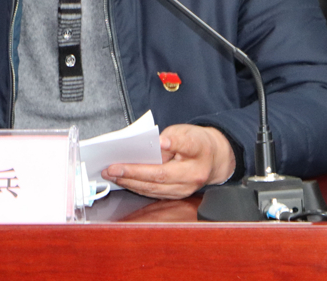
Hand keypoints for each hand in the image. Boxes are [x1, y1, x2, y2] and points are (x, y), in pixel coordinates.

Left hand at [100, 124, 235, 199]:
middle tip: (113, 168)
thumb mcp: (185, 131)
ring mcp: (187, 188)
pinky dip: (137, 187)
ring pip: (155, 188)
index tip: (162, 141)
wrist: (213, 159)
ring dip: (131, 182)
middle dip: (134, 172)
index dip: (173, 143)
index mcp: (199, 150)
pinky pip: (155, 193)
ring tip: (112, 175)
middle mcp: (194, 173)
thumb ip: (169, 138)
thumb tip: (149, 149)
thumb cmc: (196, 142)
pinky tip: (124, 181)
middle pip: (162, 174)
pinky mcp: (179, 196)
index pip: (187, 145)